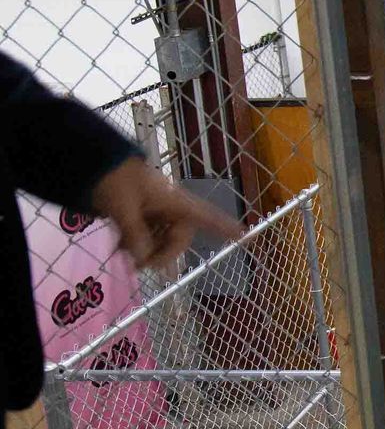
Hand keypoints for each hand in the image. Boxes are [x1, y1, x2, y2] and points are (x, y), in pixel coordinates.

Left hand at [89, 157, 242, 269]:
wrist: (93, 162)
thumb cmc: (115, 179)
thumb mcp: (123, 208)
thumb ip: (135, 236)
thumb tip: (144, 259)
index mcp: (174, 201)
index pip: (206, 216)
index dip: (226, 227)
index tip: (247, 236)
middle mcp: (169, 207)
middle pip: (178, 237)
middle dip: (162, 254)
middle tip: (140, 266)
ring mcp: (155, 210)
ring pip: (160, 238)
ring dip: (144, 250)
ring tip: (122, 253)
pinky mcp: (141, 213)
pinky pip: (145, 234)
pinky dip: (134, 244)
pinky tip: (119, 248)